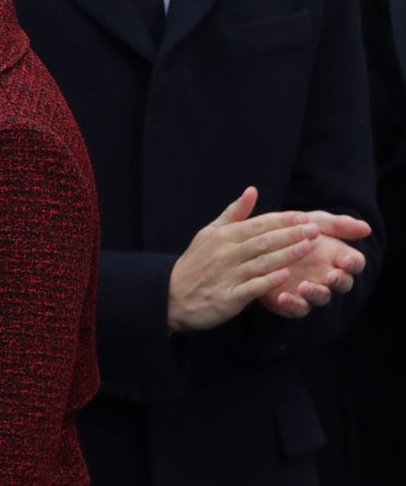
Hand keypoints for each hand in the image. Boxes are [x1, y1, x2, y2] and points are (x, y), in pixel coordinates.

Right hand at [168, 187, 319, 331]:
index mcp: (224, 236)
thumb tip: (252, 191)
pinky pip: (252, 287)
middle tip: (315, 229)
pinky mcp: (229, 297)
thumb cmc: (195, 263)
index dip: (282, 220)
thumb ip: (233, 213)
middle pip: (263, 241)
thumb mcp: (209, 233)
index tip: (304, 216)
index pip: (258, 224)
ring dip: (286, 254)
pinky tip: (287, 276)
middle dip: (291, 234)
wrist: (172, 295)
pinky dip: (269, 281)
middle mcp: (227, 253)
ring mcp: (228, 275)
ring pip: (262, 262)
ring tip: (308, 247)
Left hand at [259, 219, 368, 317]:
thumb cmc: (294, 230)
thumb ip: (338, 225)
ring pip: (321, 297)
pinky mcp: (292, 301)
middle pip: (343, 283)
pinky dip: (293, 304)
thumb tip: (366, 228)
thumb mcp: (314, 222)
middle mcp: (327, 276)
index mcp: (337, 257)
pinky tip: (283, 297)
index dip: (353, 263)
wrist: (263, 242)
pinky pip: (297, 307)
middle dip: (339, 281)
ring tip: (304, 286)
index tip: (347, 260)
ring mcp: (311, 290)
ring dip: (315, 293)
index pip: (354, 262)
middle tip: (331, 276)